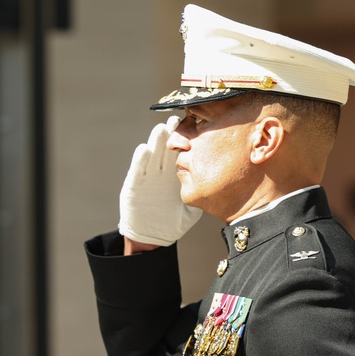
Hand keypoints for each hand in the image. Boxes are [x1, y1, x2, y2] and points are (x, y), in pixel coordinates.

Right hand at [118, 116, 201, 245]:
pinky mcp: (134, 185)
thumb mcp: (193, 208)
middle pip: (166, 148)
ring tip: (161, 129)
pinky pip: (138, 171)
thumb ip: (202, 194)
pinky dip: (140, 160)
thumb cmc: (173, 222)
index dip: (187, 139)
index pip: (181, 151)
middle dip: (171, 134)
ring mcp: (147, 177)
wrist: (152, 235)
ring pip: (152, 155)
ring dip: (155, 141)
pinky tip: (144, 149)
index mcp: (175, 173)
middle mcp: (161, 171)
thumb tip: (219, 183)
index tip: (195, 126)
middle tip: (177, 120)